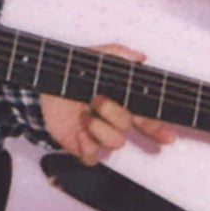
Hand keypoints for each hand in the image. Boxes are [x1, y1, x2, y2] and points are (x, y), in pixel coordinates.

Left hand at [40, 44, 176, 166]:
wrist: (41, 87)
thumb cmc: (71, 73)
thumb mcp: (94, 57)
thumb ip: (118, 53)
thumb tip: (140, 58)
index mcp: (120, 102)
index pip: (146, 117)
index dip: (158, 127)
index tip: (168, 135)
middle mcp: (111, 120)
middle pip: (128, 125)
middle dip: (116, 114)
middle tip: (97, 100)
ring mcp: (97, 134)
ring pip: (114, 142)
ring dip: (99, 128)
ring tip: (83, 115)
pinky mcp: (81, 146)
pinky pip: (93, 157)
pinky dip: (89, 148)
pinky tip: (81, 133)